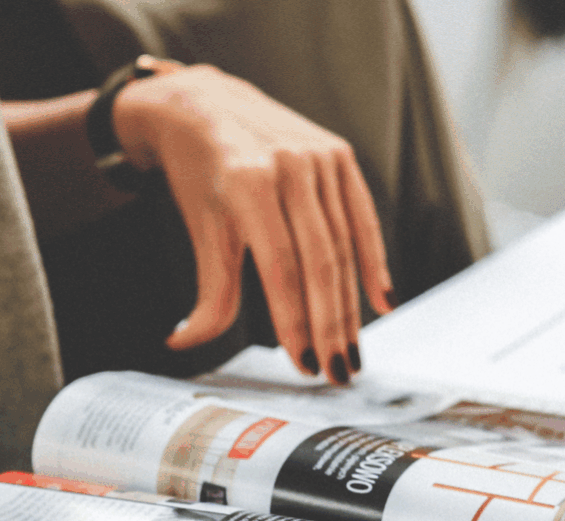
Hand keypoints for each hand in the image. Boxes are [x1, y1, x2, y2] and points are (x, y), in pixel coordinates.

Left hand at [114, 64, 393, 384]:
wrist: (206, 105)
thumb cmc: (200, 173)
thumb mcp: (201, 228)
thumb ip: (207, 290)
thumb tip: (184, 342)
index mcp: (249, 182)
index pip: (281, 267)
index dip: (295, 321)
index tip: (304, 364)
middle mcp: (290, 165)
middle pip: (319, 261)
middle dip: (330, 324)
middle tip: (337, 371)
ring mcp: (320, 157)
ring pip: (343, 246)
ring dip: (350, 306)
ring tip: (351, 351)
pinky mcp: (340, 155)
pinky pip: (363, 217)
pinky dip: (373, 261)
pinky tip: (381, 301)